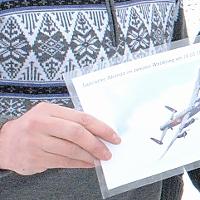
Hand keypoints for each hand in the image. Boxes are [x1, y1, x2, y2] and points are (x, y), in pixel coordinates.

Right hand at [0, 102, 119, 174]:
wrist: (4, 143)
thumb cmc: (33, 128)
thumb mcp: (49, 116)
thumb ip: (71, 120)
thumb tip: (101, 131)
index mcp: (48, 110)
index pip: (82, 118)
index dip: (101, 128)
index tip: (114, 136)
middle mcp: (40, 124)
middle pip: (77, 134)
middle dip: (96, 144)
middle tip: (108, 152)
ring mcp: (36, 142)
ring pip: (70, 150)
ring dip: (89, 156)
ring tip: (99, 159)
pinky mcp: (34, 158)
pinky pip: (62, 162)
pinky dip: (78, 164)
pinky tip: (86, 164)